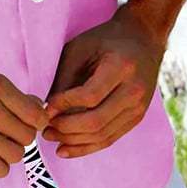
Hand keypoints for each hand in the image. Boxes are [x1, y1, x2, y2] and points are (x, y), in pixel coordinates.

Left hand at [42, 5, 166, 158]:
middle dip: (66, 128)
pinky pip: (110, 138)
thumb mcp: (80, 48)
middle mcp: (134, 91)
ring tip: (51, 137)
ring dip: (73, 141)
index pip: (90, 96)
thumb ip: (65, 78)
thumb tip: (47, 108)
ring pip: (103, 135)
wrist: (143, 38)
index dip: (65, 105)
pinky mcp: (136, 118)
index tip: (46, 107)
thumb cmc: (105, 39)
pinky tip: (67, 149)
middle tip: (44, 128)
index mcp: (121, 67)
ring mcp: (139, 108)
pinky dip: (87, 146)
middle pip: (96, 121)